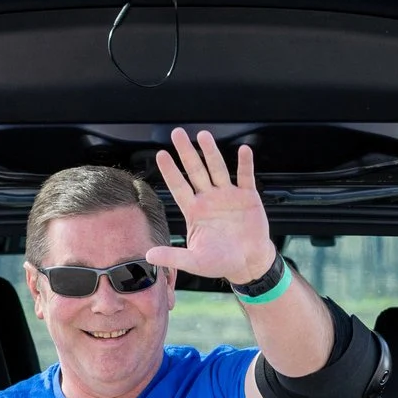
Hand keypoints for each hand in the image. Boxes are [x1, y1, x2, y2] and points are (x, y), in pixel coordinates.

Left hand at [146, 129, 275, 286]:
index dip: (170, 171)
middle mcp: (209, 199)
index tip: (161, 155)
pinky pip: (245, 177)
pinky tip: (244, 151)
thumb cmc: (221, 262)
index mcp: (194, 211)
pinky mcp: (247, 197)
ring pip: (217, 169)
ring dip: (211, 152)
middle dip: (187, 152)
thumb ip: (172, 256)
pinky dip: (245, 164)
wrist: (248, 264)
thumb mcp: (194, 261)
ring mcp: (228, 196)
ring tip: (204, 136)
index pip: (178, 187)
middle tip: (177, 134)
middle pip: (196, 171)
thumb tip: (148, 255)